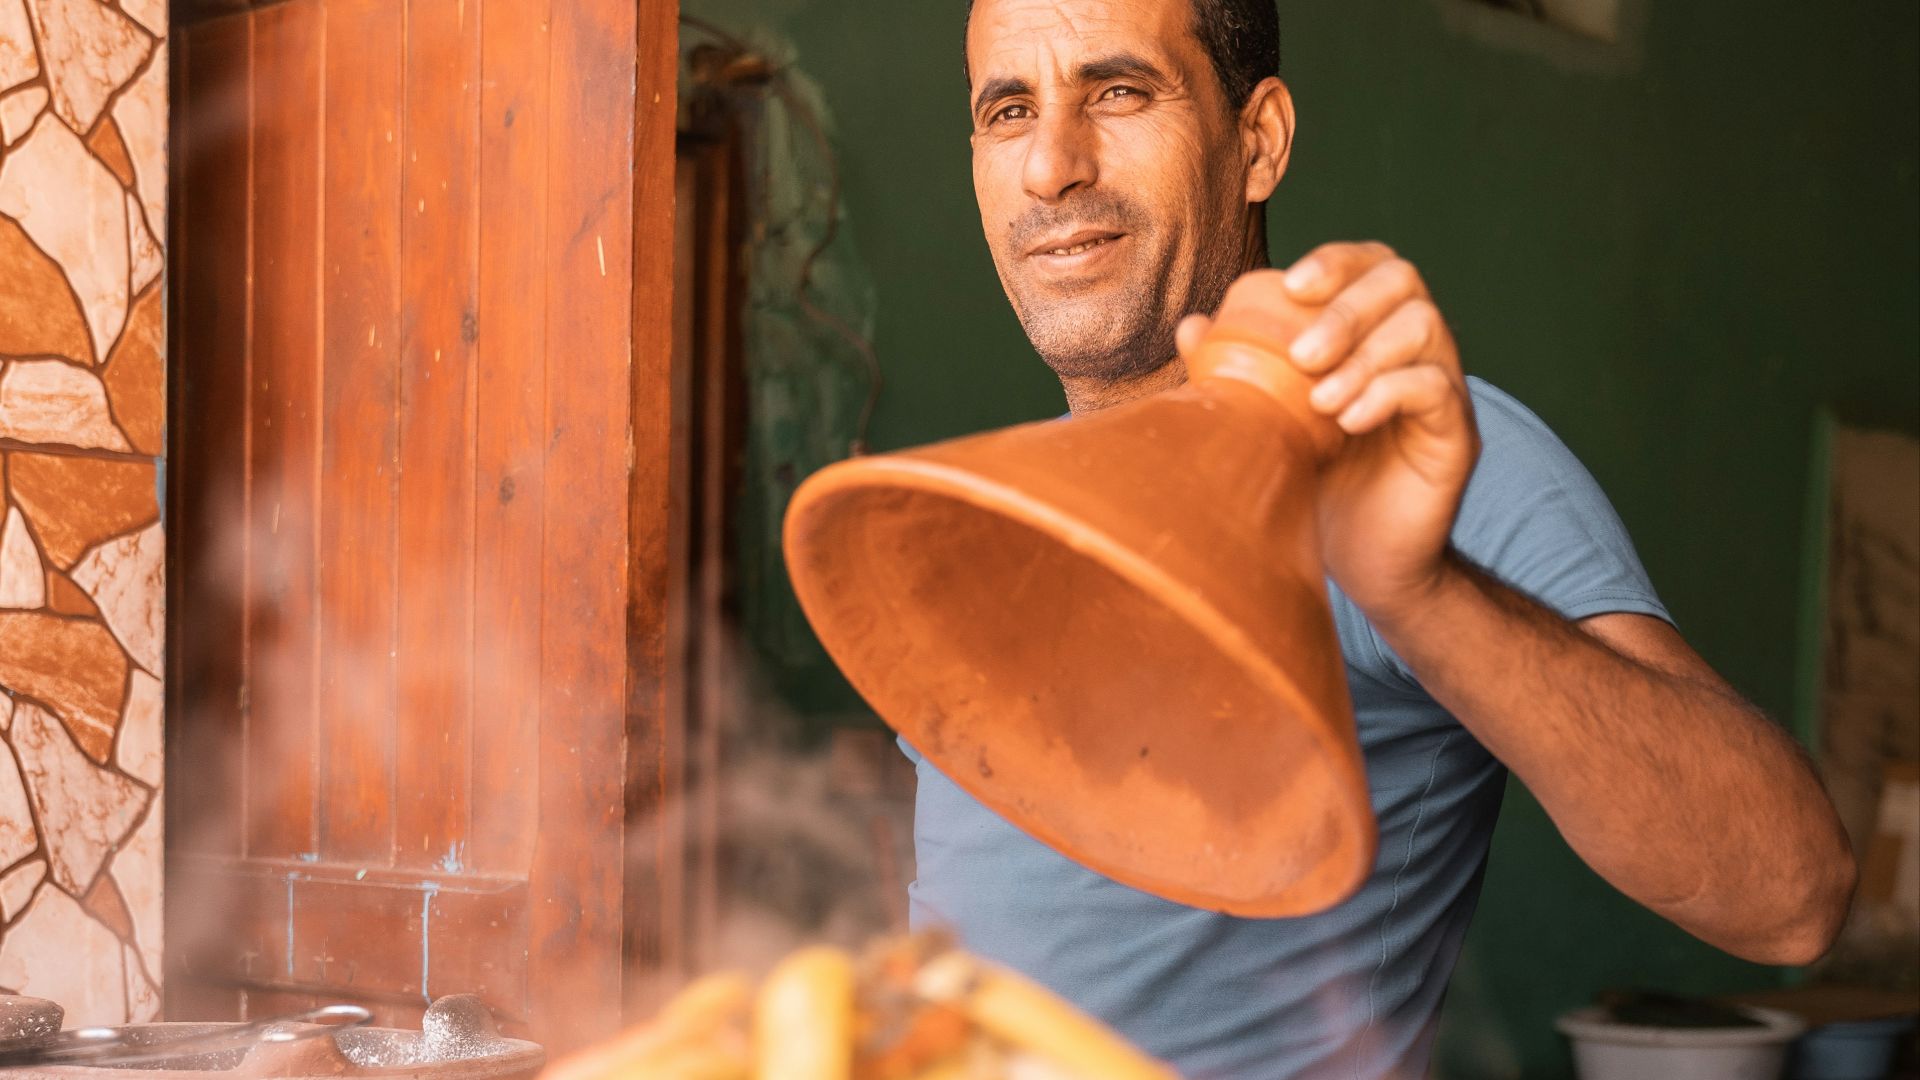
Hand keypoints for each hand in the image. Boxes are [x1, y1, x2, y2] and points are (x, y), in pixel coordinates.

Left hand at [1176, 243, 1478, 621]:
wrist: (1364, 564)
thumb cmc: (1316, 484)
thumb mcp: (1269, 424)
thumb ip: (1237, 373)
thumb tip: (1192, 326)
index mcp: (1372, 333)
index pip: (1370, 264)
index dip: (1336, 261)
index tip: (1290, 285)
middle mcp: (1414, 349)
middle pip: (1402, 281)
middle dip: (1347, 309)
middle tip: (1301, 355)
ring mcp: (1442, 388)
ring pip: (1425, 327)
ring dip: (1365, 355)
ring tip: (1320, 402)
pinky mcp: (1458, 435)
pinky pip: (1438, 389)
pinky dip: (1389, 394)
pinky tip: (1348, 423)